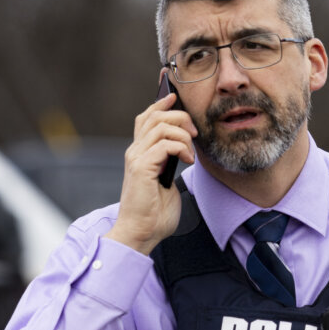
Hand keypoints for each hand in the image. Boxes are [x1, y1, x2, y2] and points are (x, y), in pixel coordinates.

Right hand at [104, 91, 197, 254]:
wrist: (140, 233)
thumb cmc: (154, 213)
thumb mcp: (166, 181)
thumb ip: (170, 163)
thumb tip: (184, 150)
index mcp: (139, 153)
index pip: (146, 117)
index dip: (160, 103)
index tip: (174, 96)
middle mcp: (134, 152)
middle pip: (154, 115)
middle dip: (179, 117)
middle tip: (194, 133)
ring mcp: (136, 158)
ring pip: (160, 126)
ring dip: (182, 134)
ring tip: (191, 151)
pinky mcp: (142, 168)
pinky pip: (164, 144)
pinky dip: (180, 147)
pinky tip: (187, 160)